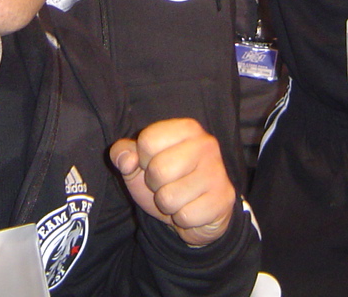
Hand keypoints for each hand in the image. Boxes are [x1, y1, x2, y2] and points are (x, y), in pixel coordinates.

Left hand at [110, 118, 236, 247]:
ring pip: (169, 197)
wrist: (196, 214)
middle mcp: (206, 144)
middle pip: (158, 170)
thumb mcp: (140, 165)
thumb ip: (123, 154)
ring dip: (168, 205)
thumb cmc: (166, 182)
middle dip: (155, 185)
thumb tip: (126, 160)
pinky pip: (185, 217)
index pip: (147, 141)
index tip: (155, 164)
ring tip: (180, 198)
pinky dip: (183, 219)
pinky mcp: (224, 199)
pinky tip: (193, 209)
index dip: (143, 159)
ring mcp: (217, 171)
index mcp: (187, 128)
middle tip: (168, 185)